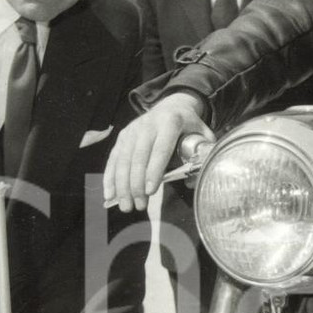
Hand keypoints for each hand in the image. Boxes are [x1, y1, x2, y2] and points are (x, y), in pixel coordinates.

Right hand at [103, 93, 212, 211]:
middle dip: (136, 184)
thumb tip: (192, 182)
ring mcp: (132, 130)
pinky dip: (110, 177)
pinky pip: (114, 158)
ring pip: (123, 159)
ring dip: (123, 185)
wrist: (171, 106)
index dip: (154, 170)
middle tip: (139, 206)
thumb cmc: (189, 127)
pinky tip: (110, 195)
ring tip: (126, 206)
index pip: (161, 148)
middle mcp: (148, 124)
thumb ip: (202, 157)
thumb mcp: (202, 136)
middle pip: (138, 156)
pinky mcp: (123, 136)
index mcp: (170, 122)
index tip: (151, 190)